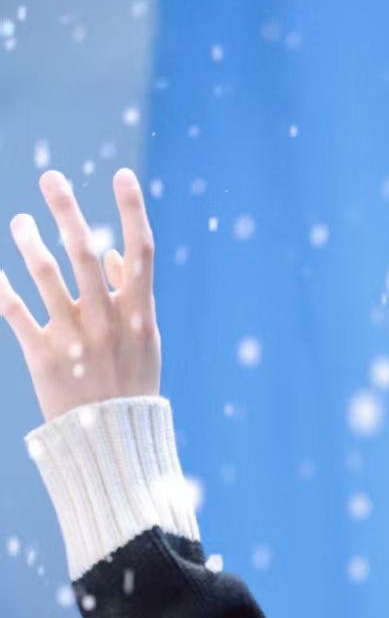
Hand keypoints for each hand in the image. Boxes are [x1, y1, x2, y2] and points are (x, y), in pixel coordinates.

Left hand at [0, 168, 160, 425]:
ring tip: (21, 221)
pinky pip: (15, 311)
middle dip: (67, 210)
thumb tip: (110, 254)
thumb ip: (129, 297)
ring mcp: (75, 338)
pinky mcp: (43, 356)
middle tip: (51, 177)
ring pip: (46, 276)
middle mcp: (107, 321)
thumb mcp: (144, 342)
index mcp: (139, 314)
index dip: (132, 210)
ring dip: (30, 241)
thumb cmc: (131, 386)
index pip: (140, 251)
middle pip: (84, 253)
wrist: (112, 442)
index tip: (122, 175)